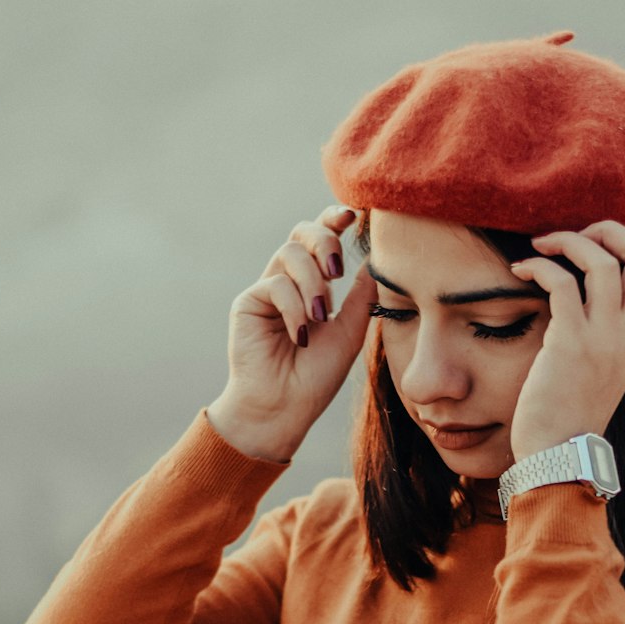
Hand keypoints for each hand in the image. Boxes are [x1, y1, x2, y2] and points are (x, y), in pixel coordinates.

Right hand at [209, 204, 376, 460]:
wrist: (283, 408)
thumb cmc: (316, 377)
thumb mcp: (349, 332)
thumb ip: (361, 296)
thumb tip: (377, 260)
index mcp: (313, 286)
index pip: (322, 241)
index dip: (334, 220)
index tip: (354, 215)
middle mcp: (288, 282)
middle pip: (301, 232)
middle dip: (323, 240)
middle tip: (337, 269)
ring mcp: (267, 290)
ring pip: (290, 254)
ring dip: (312, 283)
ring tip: (320, 317)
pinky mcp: (248, 302)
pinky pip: (275, 284)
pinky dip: (294, 307)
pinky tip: (300, 335)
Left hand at [507, 221, 624, 461]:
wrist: (560, 455)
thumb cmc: (572, 412)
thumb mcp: (604, 367)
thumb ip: (607, 332)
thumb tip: (586, 296)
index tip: (600, 247)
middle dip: (609, 231)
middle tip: (575, 236)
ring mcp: (603, 338)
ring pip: (603, 262)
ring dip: (569, 241)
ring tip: (541, 245)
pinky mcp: (569, 344)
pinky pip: (560, 283)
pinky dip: (538, 266)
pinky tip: (520, 270)